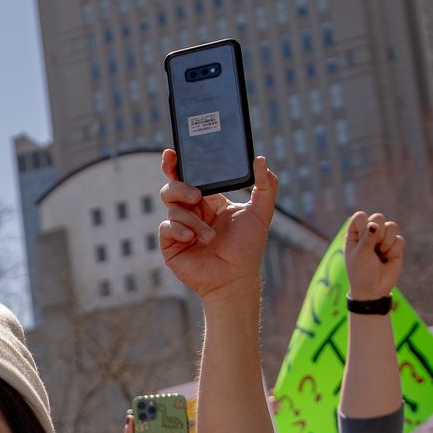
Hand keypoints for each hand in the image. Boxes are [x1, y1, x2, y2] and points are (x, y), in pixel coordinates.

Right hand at [157, 151, 277, 299]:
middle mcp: (192, 212)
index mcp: (208, 201)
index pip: (189, 176)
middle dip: (180, 187)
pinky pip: (166, 227)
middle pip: (172, 187)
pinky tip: (193, 239)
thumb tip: (261, 159)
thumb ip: (266, 184)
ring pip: (171, 207)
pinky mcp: (170, 244)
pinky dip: (180, 230)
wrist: (235, 278)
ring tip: (209, 236)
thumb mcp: (261, 212)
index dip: (177, 164)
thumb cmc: (248, 248)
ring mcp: (179, 227)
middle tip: (196, 196)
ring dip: (192, 220)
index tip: (173, 153)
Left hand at [343, 211, 403, 300]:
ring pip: (392, 226)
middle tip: (373, 247)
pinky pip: (399, 239)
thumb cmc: (361, 273)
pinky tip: (387, 258)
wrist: (374, 290)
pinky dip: (393, 250)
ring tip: (380, 254)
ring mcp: (383, 238)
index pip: (360, 216)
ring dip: (386, 242)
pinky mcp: (395, 246)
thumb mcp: (359, 256)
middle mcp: (369, 232)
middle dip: (378, 232)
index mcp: (355, 233)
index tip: (362, 239)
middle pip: (378, 217)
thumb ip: (367, 239)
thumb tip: (375, 225)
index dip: (364, 225)